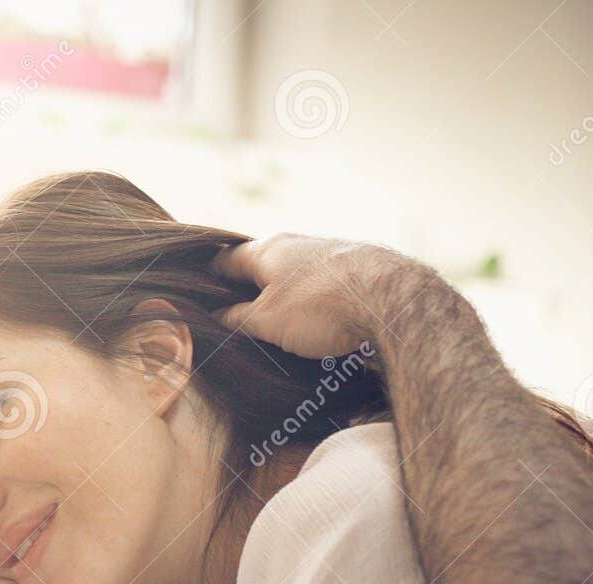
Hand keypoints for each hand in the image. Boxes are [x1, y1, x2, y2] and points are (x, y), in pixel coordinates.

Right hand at [211, 233, 417, 360]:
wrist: (393, 302)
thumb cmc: (321, 307)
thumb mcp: (266, 320)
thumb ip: (236, 318)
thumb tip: (217, 318)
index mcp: (268, 249)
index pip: (225, 259)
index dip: (209, 279)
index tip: (199, 299)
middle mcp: (298, 244)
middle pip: (261, 267)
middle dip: (247, 291)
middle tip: (235, 321)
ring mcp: (330, 255)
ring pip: (293, 277)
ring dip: (281, 300)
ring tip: (274, 330)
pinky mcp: (356, 271)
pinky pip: (320, 288)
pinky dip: (309, 305)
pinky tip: (313, 326)